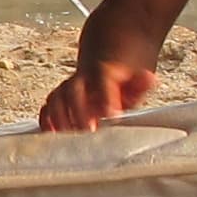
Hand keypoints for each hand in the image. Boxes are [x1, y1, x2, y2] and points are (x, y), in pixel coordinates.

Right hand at [41, 59, 155, 132]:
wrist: (107, 59)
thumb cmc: (123, 79)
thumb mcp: (137, 78)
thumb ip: (142, 82)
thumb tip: (149, 78)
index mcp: (103, 73)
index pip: (102, 81)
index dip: (105, 96)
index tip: (112, 115)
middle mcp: (82, 79)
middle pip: (74, 90)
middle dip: (79, 111)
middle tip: (89, 131)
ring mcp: (68, 88)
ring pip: (56, 97)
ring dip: (59, 117)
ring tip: (68, 136)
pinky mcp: (60, 99)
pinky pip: (48, 107)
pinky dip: (46, 120)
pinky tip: (50, 134)